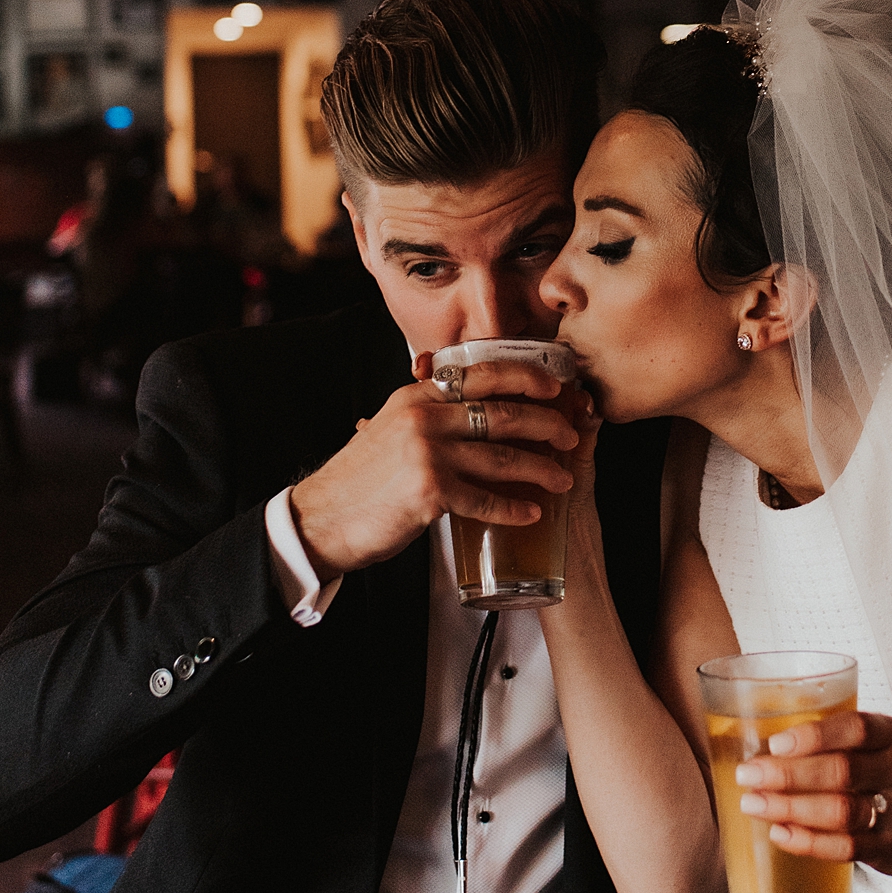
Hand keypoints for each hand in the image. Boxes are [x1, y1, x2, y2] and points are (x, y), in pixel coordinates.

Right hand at [290, 360, 581, 580]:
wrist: (321, 518)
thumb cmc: (361, 479)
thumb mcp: (391, 428)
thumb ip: (428, 414)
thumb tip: (472, 411)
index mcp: (417, 395)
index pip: (481, 374)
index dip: (525, 377)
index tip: (555, 386)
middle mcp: (424, 415)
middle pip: (501, 412)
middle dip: (545, 423)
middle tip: (570, 434)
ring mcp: (427, 452)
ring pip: (501, 455)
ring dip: (539, 468)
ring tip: (563, 478)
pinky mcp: (429, 491)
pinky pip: (484, 498)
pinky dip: (512, 508)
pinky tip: (531, 514)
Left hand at [735, 710, 891, 877]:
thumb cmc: (885, 774)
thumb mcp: (873, 747)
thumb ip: (832, 741)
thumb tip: (756, 741)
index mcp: (891, 737)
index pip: (856, 729)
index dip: (815, 735)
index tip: (775, 743)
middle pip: (842, 772)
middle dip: (788, 774)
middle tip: (748, 775)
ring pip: (842, 812)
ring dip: (791, 808)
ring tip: (753, 804)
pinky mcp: (890, 850)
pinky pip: (846, 848)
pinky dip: (808, 841)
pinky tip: (779, 833)